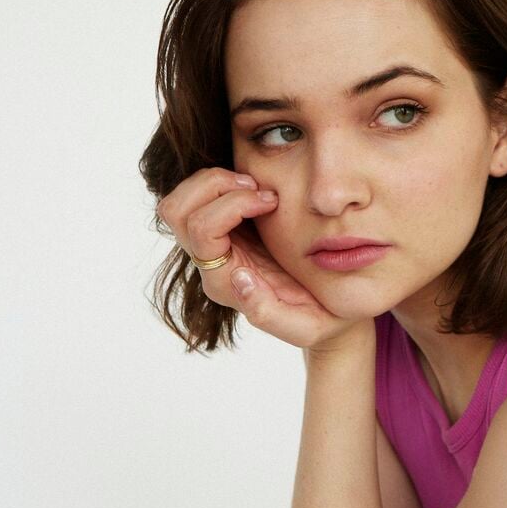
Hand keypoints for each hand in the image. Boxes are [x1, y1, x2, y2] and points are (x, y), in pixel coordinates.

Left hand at [156, 167, 372, 351]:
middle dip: (214, 185)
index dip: (234, 204)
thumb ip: (269, 313)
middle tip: (256, 187)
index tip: (272, 201)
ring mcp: (212, 243)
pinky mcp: (223, 228)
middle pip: (176, 212)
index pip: (202, 230)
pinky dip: (223, 181)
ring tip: (255, 185)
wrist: (331, 308)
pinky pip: (199, 196)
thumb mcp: (309, 326)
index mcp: (224, 283)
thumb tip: (238, 277)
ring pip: (180, 201)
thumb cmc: (323, 315)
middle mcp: (210, 262)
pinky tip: (257, 188)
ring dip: (214, 181)